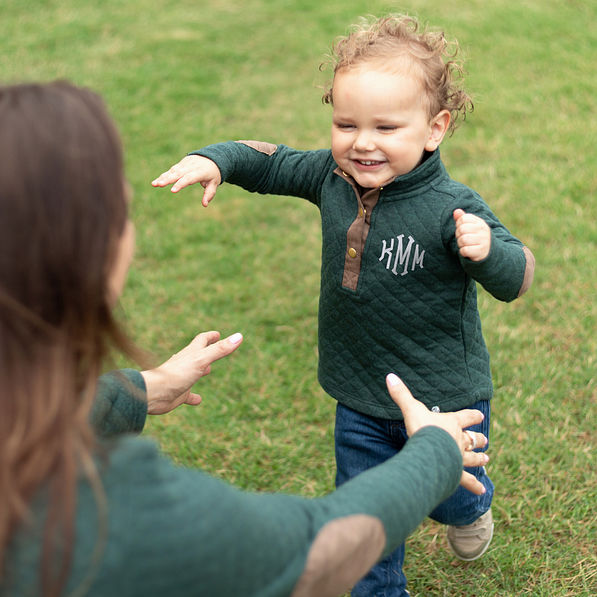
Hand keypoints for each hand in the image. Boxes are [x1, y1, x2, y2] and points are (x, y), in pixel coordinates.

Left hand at [141, 331, 242, 414]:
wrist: (153, 393)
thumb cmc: (176, 374)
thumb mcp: (201, 360)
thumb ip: (220, 349)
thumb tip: (239, 336)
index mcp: (191, 353)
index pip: (202, 340)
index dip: (211, 336)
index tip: (218, 334)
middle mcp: (186, 364)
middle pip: (197, 353)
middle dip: (206, 350)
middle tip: (214, 348)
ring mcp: (182, 378)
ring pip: (193, 372)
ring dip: (201, 370)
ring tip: (208, 370)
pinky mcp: (178, 393)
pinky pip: (188, 395)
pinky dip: (193, 396)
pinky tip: (198, 400)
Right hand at [151, 155, 221, 206]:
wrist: (212, 157)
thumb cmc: (213, 173)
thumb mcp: (214, 183)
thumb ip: (209, 193)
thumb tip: (204, 205)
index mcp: (200, 171)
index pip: (189, 178)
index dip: (180, 184)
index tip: (173, 191)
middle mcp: (191, 166)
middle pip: (178, 173)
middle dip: (167, 179)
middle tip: (158, 185)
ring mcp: (185, 164)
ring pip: (173, 171)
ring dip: (163, 177)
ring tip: (154, 184)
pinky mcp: (181, 163)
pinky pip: (172, 170)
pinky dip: (164, 175)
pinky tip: (157, 181)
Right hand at [386, 373, 488, 494]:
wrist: (428, 452)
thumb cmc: (422, 429)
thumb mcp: (411, 409)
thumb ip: (401, 394)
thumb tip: (390, 376)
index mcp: (451, 423)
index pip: (466, 417)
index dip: (472, 416)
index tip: (479, 415)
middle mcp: (458, 440)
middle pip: (472, 438)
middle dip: (478, 439)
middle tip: (485, 440)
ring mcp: (458, 457)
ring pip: (473, 458)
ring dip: (479, 459)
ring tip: (486, 459)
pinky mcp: (455, 473)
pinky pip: (466, 480)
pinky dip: (474, 485)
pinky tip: (481, 491)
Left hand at [453, 208, 490, 260]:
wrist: (487, 252)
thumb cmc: (475, 237)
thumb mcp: (471, 226)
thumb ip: (462, 218)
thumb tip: (456, 211)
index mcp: (480, 222)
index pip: (463, 218)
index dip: (459, 225)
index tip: (463, 230)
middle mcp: (483, 230)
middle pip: (462, 229)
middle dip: (458, 235)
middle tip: (463, 239)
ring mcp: (483, 241)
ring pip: (463, 240)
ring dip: (460, 244)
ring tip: (465, 245)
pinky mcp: (480, 251)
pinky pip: (465, 250)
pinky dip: (463, 252)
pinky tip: (467, 252)